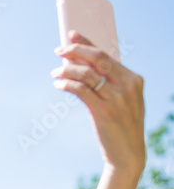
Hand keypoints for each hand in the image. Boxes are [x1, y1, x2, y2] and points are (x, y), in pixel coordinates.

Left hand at [51, 30, 145, 171]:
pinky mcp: (103, 111)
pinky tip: (59, 85)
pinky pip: (81, 90)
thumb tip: (80, 67)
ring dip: (66, 70)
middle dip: (75, 51)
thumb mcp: (122, 101)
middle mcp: (127, 85)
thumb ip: (109, 84)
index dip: (88, 43)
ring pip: (86, 74)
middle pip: (97, 59)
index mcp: (133, 79)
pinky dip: (67, 84)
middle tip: (58, 50)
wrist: (128, 154)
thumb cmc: (121, 126)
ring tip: (54, 73)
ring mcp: (116, 98)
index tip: (72, 35)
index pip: (108, 55)